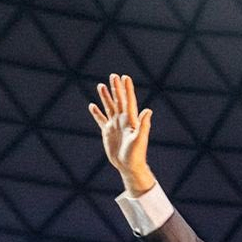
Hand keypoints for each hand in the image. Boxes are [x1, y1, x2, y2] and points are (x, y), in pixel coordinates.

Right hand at [88, 73, 155, 193]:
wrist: (128, 166)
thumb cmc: (136, 154)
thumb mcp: (140, 139)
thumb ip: (143, 124)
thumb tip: (148, 110)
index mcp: (131, 120)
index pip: (129, 101)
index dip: (127, 89)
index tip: (125, 77)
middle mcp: (123, 120)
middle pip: (119, 101)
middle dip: (116, 88)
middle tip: (113, 75)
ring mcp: (115, 125)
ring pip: (109, 107)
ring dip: (106, 97)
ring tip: (101, 85)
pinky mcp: (107, 132)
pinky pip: (101, 119)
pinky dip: (96, 113)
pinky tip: (92, 105)